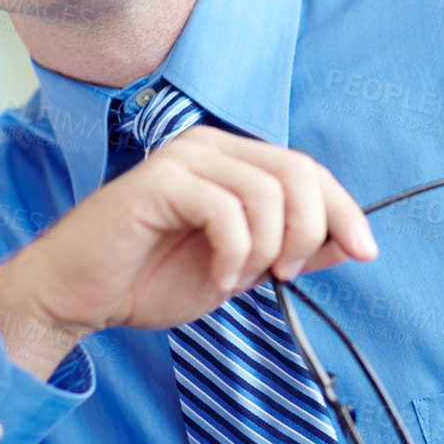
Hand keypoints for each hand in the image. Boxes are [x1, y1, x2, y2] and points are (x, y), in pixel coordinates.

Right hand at [0, 127, 377, 378]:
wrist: (78, 297)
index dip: (345, 210)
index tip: (365, 252)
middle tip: (287, 272)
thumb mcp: (242, 268)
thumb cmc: (150, 278)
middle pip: (299, 173)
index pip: (309, 170)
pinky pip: (227, 209)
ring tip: (240, 277)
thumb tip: (352, 242)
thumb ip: (292, 250)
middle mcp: (211, 147)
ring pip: (268, 192)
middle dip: (311, 230)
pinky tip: (218, 275)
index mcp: (233, 161)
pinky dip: (235, 252)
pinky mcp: (160, 180)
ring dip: (267, 248)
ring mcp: (184, 158)